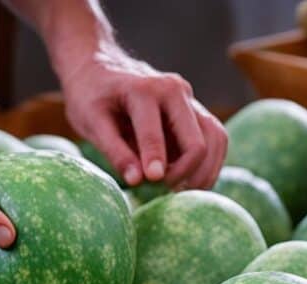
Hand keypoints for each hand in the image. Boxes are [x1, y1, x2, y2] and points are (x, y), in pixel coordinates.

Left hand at [59, 50, 226, 189]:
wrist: (100, 67)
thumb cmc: (90, 96)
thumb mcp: (91, 122)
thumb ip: (114, 151)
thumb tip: (137, 181)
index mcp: (144, 90)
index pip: (157, 132)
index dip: (156, 162)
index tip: (153, 184)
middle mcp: (175, 90)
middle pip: (199, 139)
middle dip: (187, 172)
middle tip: (166, 193)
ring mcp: (190, 99)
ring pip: (216, 138)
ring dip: (205, 171)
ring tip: (182, 191)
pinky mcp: (196, 110)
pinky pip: (215, 139)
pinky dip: (208, 163)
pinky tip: (189, 180)